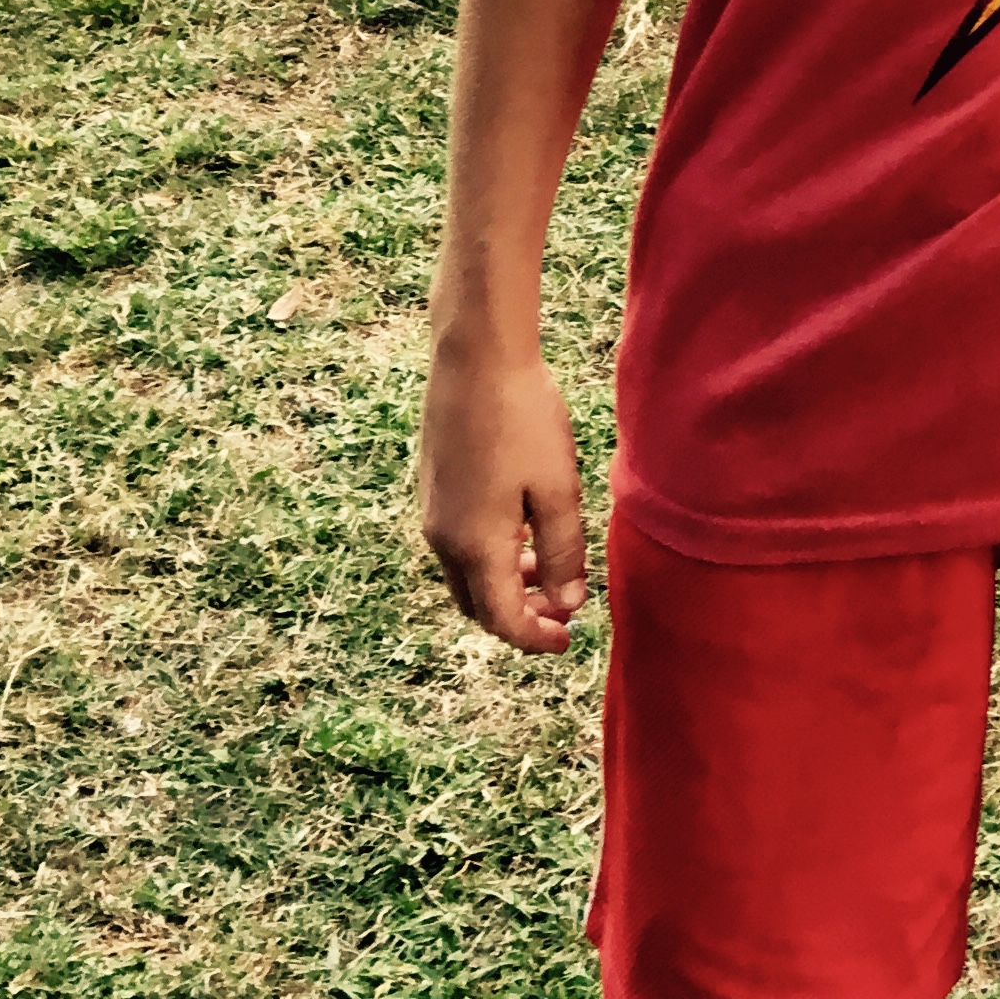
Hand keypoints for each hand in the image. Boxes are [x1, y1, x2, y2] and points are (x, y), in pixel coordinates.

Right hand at [420, 342, 588, 653]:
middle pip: (477, 604)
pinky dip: (490, 555)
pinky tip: (522, 529)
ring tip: (547, 568)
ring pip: (466, 574)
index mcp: (475, 546)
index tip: (567, 641)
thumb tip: (567, 603)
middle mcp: (443, 539)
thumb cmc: (522, 420)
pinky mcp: (433, 487)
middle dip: (517, 615)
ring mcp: (432, 512)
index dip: (534, 637)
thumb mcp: (557, 489)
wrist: (475, 358)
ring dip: (504, 584)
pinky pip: (458, 544)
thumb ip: (561, 552)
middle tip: (560, 610)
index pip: (501, 618)